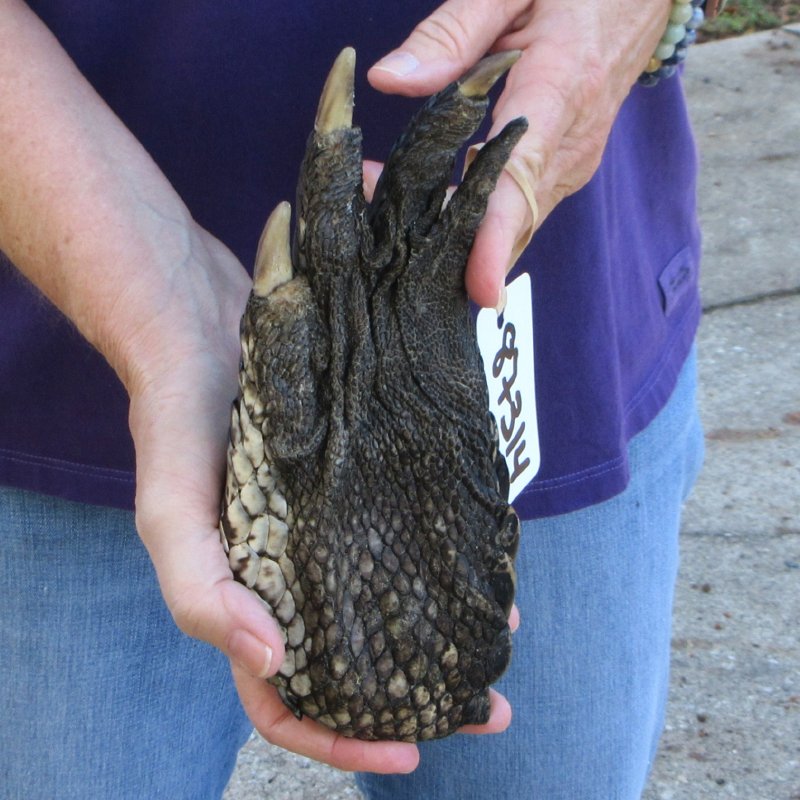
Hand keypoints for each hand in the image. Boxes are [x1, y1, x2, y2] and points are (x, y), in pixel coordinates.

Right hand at [128, 220, 511, 770]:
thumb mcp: (170, 511)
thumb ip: (201, 591)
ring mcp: (325, 526)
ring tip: (497, 638)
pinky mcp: (352, 481)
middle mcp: (292, 571)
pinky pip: (399, 531)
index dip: (339, 739)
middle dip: (416, 694)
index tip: (412, 755)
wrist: (198, 324)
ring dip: (438, 627)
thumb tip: (272, 661)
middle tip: (487, 706)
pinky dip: (436, 554)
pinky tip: (478, 558)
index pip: (285, 697)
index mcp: (247, 596)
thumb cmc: (176, 421)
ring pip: (387, 598)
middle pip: (355, 658)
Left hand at [368, 0, 671, 308]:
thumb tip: (388, 80)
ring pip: (516, 226)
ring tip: (388, 200)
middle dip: (450, 243)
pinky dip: (478, 220)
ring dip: (456, 232)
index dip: (497, 238)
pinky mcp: (565, 173)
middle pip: (514, 222)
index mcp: (559, 90)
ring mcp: (572, 165)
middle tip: (380, 226)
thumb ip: (449, 35)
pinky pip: (520, 213)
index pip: (521, 178)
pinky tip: (434, 201)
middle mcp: (571, 145)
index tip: (481, 290)